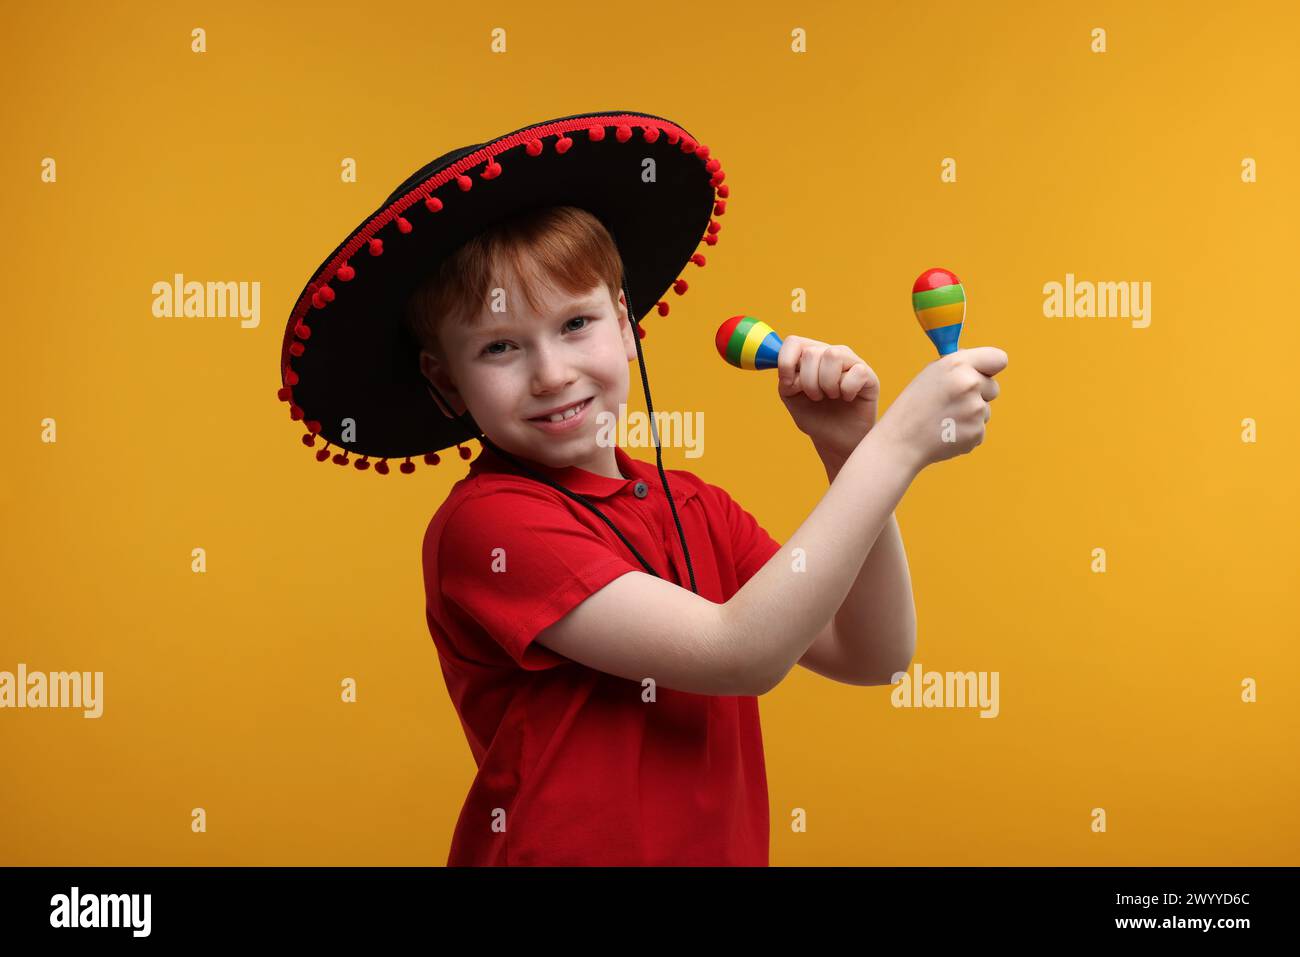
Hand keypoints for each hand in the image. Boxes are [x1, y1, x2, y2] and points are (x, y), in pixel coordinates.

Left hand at [776, 336, 880, 462]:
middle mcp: (831, 354)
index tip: (787, 384)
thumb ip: (786, 381)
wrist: (837, 441)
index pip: (794, 342)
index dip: (786, 361)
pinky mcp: (869, 375)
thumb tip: (791, 372)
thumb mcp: (792, 398)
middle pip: (812, 352)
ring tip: (832, 396)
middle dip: (808, 382)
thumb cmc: (815, 417)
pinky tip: (848, 398)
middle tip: (816, 397)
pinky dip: (847, 391)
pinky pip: (855, 373)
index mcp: (810, 357)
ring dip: (827, 384)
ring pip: (832, 355)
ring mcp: (852, 362)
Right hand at [872, 347, 1008, 473]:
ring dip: (970, 414)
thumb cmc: (913, 405)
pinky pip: (979, 429)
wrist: (901, 441)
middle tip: (952, 401)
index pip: (998, 358)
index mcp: (958, 364)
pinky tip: (946, 431)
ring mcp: (975, 410)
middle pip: (994, 387)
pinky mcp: (977, 432)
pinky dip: (966, 431)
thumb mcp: (930, 374)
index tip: (984, 373)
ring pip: (985, 410)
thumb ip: (959, 367)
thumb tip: (981, 367)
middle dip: (979, 394)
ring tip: (944, 418)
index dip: (991, 367)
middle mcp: (970, 384)